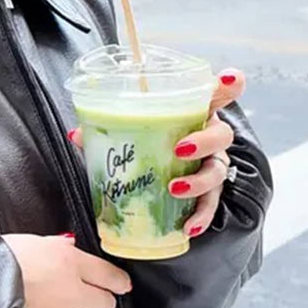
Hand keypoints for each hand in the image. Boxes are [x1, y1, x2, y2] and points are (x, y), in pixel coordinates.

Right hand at [3, 234, 131, 307]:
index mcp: (68, 261)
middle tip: (90, 302)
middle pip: (106, 304)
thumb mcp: (29, 241)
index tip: (119, 285)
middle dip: (99, 303)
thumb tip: (66, 248)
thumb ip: (53, 247)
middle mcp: (72, 291)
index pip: (110, 275)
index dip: (118, 281)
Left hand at [68, 68, 246, 239]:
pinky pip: (210, 205)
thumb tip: (77, 134)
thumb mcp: (126, 136)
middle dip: (205, 141)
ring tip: (176, 189)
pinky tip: (189, 227)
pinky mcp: (206, 195)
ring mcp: (210, 167)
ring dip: (199, 181)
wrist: (150, 182)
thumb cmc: (143, 148)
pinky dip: (201, 217)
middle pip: (221, 134)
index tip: (230, 80)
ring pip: (218, 171)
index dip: (228, 85)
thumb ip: (107, 131)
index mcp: (193, 115)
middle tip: (180, 149)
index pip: (216, 94)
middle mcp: (208, 139)